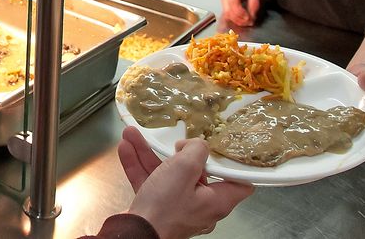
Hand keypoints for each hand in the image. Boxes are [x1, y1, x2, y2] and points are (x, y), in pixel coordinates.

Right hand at [119, 128, 252, 238]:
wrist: (135, 233)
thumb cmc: (164, 209)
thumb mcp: (184, 168)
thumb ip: (196, 150)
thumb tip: (197, 145)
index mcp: (216, 200)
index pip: (238, 183)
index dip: (229, 163)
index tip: (219, 147)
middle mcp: (199, 206)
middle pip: (194, 172)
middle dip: (174, 151)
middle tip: (168, 138)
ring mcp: (176, 208)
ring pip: (165, 175)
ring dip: (148, 153)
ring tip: (133, 136)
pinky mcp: (157, 208)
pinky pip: (150, 182)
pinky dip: (139, 166)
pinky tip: (126, 149)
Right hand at [219, 0, 262, 26]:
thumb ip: (254, 4)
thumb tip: (250, 17)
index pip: (233, 1)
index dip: (240, 12)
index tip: (249, 18)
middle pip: (228, 9)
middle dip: (239, 19)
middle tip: (250, 22)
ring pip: (226, 13)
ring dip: (236, 20)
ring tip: (247, 21)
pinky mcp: (223, 0)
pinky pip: (226, 12)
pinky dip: (234, 18)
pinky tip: (242, 18)